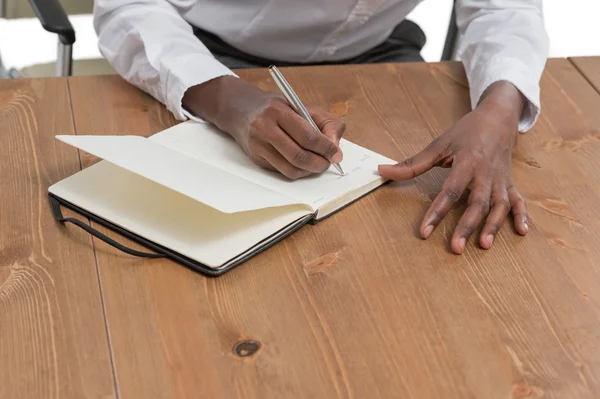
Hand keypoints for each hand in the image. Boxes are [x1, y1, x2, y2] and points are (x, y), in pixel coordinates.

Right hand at [183, 76, 344, 178]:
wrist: (241, 108)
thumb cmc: (277, 107)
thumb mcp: (303, 105)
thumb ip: (325, 123)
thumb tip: (335, 148)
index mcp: (278, 110)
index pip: (307, 135)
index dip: (326, 148)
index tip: (336, 154)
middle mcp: (264, 127)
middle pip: (298, 156)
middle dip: (319, 163)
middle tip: (328, 163)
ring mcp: (257, 145)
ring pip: (290, 169)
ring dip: (309, 171)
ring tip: (317, 165)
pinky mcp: (255, 158)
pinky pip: (281, 171)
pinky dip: (297, 171)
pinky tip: (302, 164)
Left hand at [378, 81, 528, 253]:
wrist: (498, 117)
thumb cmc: (466, 131)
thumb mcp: (439, 144)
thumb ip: (413, 163)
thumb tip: (383, 171)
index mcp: (467, 163)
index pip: (450, 192)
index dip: (436, 212)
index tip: (425, 232)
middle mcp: (486, 174)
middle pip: (477, 204)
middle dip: (466, 227)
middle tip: (455, 248)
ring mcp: (501, 180)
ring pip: (499, 206)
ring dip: (493, 226)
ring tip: (484, 245)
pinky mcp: (510, 183)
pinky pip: (519, 201)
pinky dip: (522, 215)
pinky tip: (521, 232)